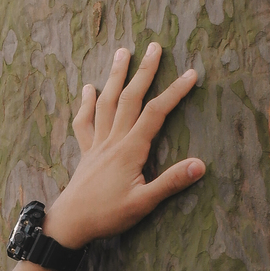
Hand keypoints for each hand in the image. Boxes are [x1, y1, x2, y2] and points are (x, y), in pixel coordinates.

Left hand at [43, 44, 203, 250]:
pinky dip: (86, 104)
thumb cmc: (107, 216)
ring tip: (122, 52)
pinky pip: (84, 122)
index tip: (191, 74)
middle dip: (144, 71)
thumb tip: (200, 165)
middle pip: (130, 98)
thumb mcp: (143, 204)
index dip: (175, 92)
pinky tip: (88, 88)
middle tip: (154, 46)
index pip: (156, 113)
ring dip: (115, 76)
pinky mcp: (85, 153)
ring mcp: (97, 144)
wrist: (69, 224)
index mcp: (130, 150)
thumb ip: (170, 183)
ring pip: (106, 103)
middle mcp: (113, 140)